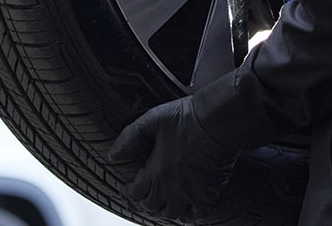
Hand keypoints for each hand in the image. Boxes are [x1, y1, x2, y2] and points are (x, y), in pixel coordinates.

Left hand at [109, 96, 237, 218]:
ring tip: (161, 202)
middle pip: (151, 205)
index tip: (126, 188)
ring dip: (164, 209)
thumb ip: (130, 136)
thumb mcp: (152, 119)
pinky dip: (190, 214)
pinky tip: (187, 209)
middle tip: (141, 195)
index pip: (135, 192)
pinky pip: (197, 215)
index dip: (128, 191)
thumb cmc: (186, 117)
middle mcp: (171, 188)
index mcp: (156, 171)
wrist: (218, 120)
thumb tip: (113, 155)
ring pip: (172, 213)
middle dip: (143, 200)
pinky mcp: (209, 193)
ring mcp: (190, 193)